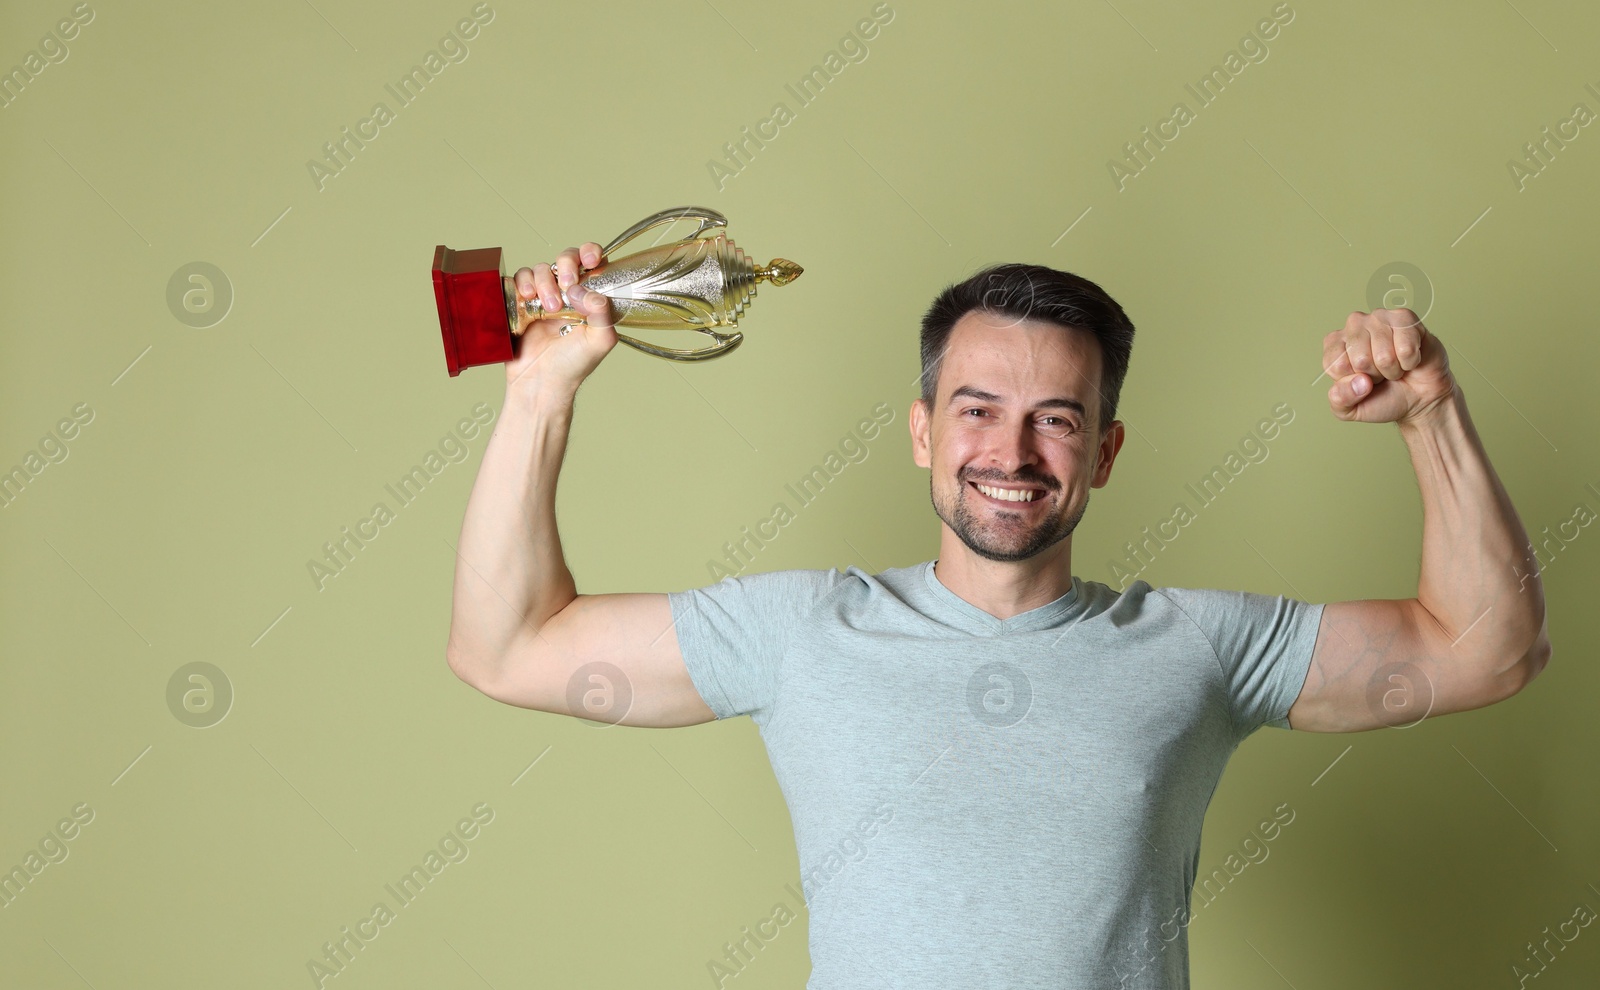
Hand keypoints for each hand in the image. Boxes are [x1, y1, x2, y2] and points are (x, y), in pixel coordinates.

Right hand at [505, 241, 618, 397]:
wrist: (540, 383)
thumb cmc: (572, 366)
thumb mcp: (599, 341)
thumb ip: (603, 314)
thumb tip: (588, 291)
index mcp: (589, 298)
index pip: (593, 264)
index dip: (591, 253)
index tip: (590, 260)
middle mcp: (567, 294)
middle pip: (565, 259)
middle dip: (566, 266)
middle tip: (568, 286)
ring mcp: (542, 297)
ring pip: (541, 268)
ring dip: (545, 282)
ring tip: (548, 307)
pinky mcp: (520, 303)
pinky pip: (518, 279)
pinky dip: (522, 282)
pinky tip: (528, 297)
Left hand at [1322, 308, 1455, 426]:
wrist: (1419, 399)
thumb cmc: (1382, 398)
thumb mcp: (1350, 409)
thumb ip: (1341, 400)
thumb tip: (1359, 381)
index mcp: (1334, 345)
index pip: (1336, 366)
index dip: (1353, 381)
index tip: (1362, 380)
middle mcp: (1353, 326)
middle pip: (1360, 360)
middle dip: (1375, 375)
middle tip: (1381, 374)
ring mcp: (1379, 318)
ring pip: (1384, 355)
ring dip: (1393, 369)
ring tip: (1394, 366)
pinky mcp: (1404, 318)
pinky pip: (1406, 348)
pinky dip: (1410, 361)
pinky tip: (1409, 358)